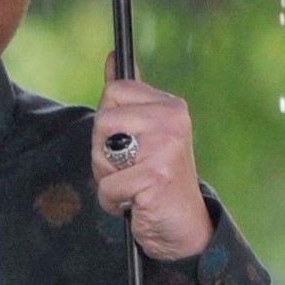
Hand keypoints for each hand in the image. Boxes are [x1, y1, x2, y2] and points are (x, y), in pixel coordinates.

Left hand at [92, 73, 212, 261]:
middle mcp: (172, 121)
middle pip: (102, 121)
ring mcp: (165, 148)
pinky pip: (108, 186)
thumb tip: (113, 58)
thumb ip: (129, 98)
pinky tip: (136, 203)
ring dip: (107, 177)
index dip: (109, 121)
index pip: (114, 91)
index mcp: (170, 106)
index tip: (127, 140)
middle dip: (103, 152)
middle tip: (129, 168)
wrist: (184, 226)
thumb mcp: (145, 133)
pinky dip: (113, 201)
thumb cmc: (158, 179)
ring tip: (133, 185)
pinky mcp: (155, 177)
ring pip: (101, 153)